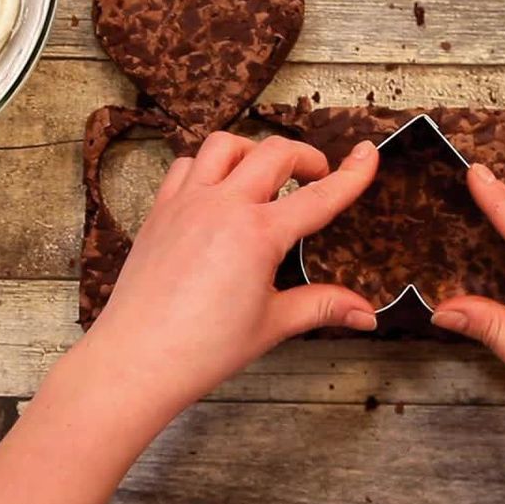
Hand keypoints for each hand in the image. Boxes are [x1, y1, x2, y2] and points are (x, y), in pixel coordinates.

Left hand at [90, 132, 381, 404]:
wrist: (138, 358)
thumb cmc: (202, 348)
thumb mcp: (272, 324)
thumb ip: (321, 306)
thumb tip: (364, 312)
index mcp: (258, 233)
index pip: (319, 196)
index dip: (350, 174)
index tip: (367, 155)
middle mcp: (222, 206)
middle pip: (274, 153)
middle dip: (304, 157)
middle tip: (317, 175)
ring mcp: (187, 202)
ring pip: (224, 145)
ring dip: (252, 150)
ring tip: (265, 175)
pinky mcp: (160, 210)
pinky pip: (186, 166)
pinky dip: (208, 166)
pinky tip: (217, 189)